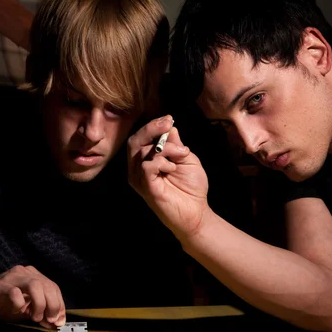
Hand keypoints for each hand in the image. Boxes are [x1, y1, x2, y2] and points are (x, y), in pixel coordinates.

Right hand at [0, 265, 65, 328]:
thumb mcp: (24, 311)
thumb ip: (40, 314)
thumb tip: (56, 323)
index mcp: (32, 276)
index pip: (53, 287)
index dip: (59, 304)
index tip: (59, 320)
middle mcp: (24, 273)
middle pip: (47, 285)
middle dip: (53, 305)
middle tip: (49, 320)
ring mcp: (11, 278)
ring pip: (35, 285)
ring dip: (39, 303)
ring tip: (34, 317)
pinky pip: (14, 293)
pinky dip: (19, 304)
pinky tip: (16, 310)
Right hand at [127, 115, 210, 240]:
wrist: (197, 212)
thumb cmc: (191, 188)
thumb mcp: (186, 159)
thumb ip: (176, 144)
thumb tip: (170, 127)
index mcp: (146, 160)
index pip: (141, 138)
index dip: (153, 126)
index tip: (169, 119)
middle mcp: (138, 168)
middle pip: (135, 141)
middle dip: (151, 129)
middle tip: (167, 123)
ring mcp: (139, 179)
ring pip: (142, 151)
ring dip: (165, 148)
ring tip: (181, 154)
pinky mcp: (145, 187)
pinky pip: (146, 166)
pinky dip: (161, 162)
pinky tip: (173, 168)